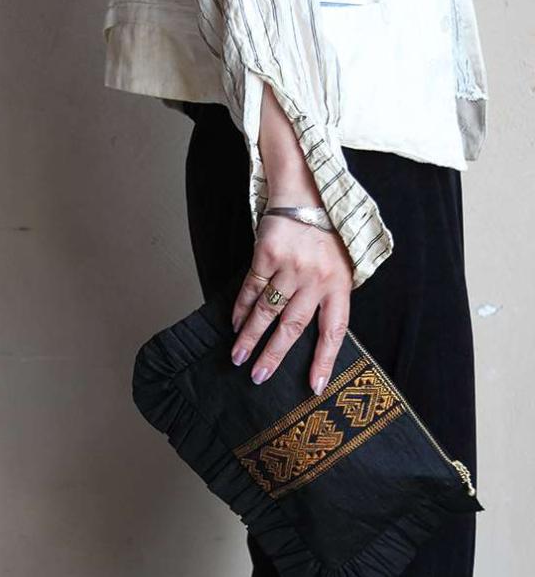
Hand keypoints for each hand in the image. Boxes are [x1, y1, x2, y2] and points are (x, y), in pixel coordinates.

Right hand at [230, 80, 351, 393]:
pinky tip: (234, 325)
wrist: (308, 190)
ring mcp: (290, 266)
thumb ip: (331, 295)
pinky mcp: (267, 254)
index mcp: (340, 284)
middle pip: (293, 327)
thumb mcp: (343, 263)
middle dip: (274, 356)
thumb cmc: (327, 232)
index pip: (334, 331)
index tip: (314, 386)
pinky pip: (251, 288)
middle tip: (259, 378)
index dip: (323, 360)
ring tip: (238, 358)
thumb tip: (316, 335)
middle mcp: (315, 278)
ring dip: (250, 337)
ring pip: (267, 311)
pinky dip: (241, 309)